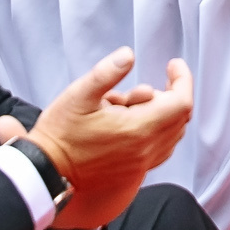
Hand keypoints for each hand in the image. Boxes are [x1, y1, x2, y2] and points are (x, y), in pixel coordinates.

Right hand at [7, 49, 194, 229]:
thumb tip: (128, 54)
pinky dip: (157, 132)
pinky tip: (131, 123)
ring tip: (130, 105)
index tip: (172, 65)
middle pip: (180, 118)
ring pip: (172, 135)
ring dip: (162, 114)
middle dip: (169, 95)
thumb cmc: (60, 134)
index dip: (182, 79)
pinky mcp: (133, 175)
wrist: (47, 174)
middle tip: (140, 88)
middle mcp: (145, 150)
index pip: (182, 103)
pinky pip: (160, 150)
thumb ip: (106, 73)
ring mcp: (140, 165)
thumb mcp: (78, 95)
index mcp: (137, 129)